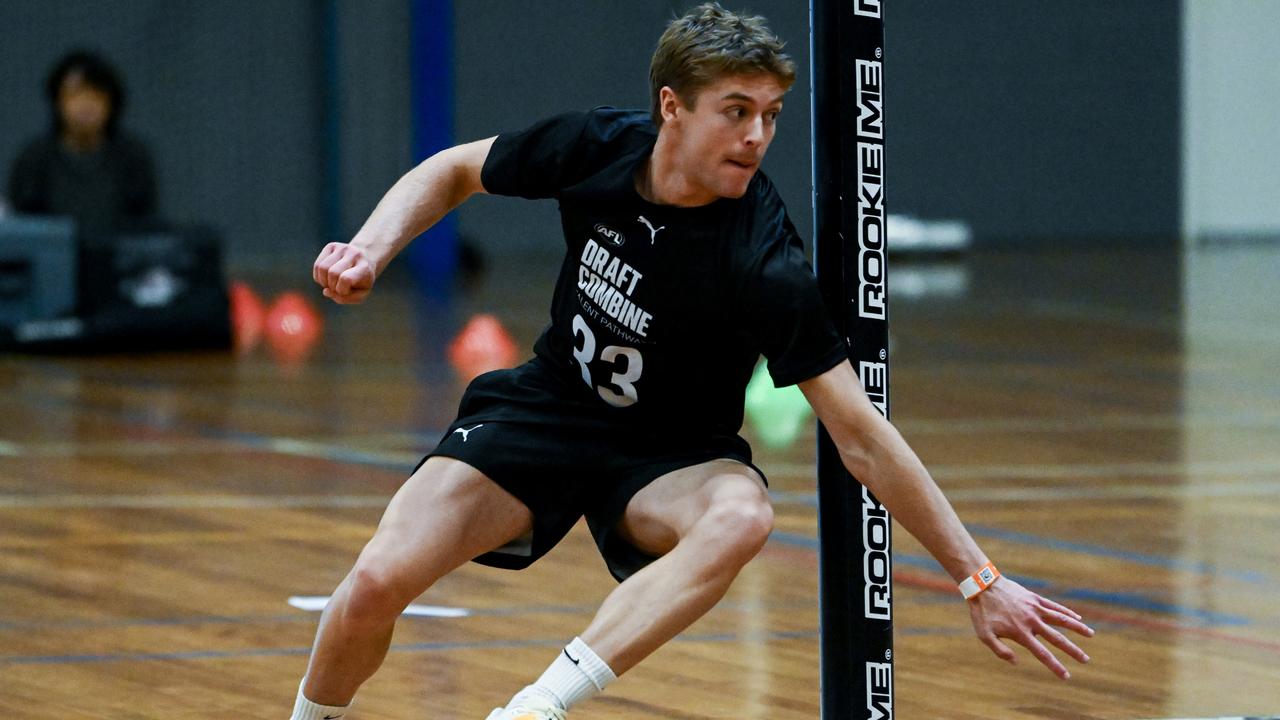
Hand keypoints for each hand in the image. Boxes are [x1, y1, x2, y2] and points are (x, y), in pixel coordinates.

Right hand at [313, 242, 375, 303]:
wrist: (365, 260)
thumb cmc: (362, 281)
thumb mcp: (361, 294)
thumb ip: (344, 298)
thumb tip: (325, 291)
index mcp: (365, 267)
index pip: (346, 279)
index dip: (341, 290)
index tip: (345, 292)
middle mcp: (354, 254)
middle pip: (332, 273)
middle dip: (332, 286)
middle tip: (337, 288)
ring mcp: (342, 248)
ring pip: (322, 268)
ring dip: (323, 282)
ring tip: (331, 284)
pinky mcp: (331, 246)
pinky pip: (317, 265)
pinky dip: (319, 276)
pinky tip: (326, 278)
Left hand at [967, 577, 1093, 678]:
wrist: (983, 585)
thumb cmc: (982, 612)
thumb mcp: (985, 635)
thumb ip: (1000, 650)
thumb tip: (1017, 662)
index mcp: (1021, 633)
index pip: (1042, 653)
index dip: (1055, 666)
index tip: (1066, 676)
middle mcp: (1032, 621)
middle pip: (1057, 638)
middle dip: (1073, 651)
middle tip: (1086, 660)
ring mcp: (1035, 608)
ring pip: (1061, 619)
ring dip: (1077, 628)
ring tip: (1091, 634)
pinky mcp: (1034, 598)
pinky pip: (1054, 606)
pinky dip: (1067, 612)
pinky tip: (1077, 618)